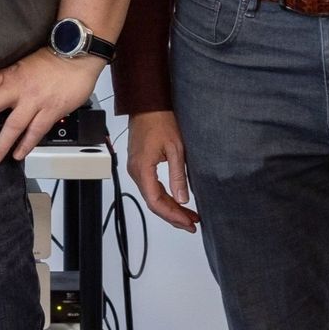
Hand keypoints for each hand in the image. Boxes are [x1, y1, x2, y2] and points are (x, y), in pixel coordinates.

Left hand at [0, 48, 103, 165]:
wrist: (78, 56)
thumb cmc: (54, 58)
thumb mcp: (26, 62)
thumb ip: (12, 76)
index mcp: (12, 74)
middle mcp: (20, 88)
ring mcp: (35, 101)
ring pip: (13, 125)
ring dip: (1, 143)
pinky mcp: (51, 110)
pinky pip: (36, 131)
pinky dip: (26, 145)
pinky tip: (19, 155)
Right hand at [125, 110, 197, 231]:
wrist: (148, 105)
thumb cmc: (160, 121)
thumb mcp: (175, 149)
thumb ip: (178, 176)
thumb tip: (183, 199)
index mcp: (143, 168)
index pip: (156, 201)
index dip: (173, 215)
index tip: (188, 222)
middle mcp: (136, 171)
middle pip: (154, 203)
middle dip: (173, 215)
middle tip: (192, 223)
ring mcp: (136, 169)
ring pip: (153, 196)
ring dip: (170, 207)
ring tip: (189, 216)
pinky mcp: (140, 165)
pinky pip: (151, 187)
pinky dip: (165, 197)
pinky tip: (177, 201)